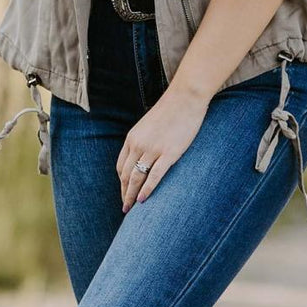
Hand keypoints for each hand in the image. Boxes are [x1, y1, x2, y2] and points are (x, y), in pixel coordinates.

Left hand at [117, 86, 210, 211]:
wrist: (185, 98)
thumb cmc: (171, 110)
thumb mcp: (149, 125)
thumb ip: (143, 140)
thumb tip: (144, 154)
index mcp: (132, 138)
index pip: (121, 166)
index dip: (122, 183)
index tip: (124, 193)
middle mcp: (139, 145)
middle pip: (127, 175)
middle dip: (124, 193)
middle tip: (125, 208)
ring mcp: (153, 150)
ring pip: (137, 178)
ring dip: (132, 196)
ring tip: (131, 209)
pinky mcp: (168, 154)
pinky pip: (154, 176)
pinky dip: (147, 190)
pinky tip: (143, 201)